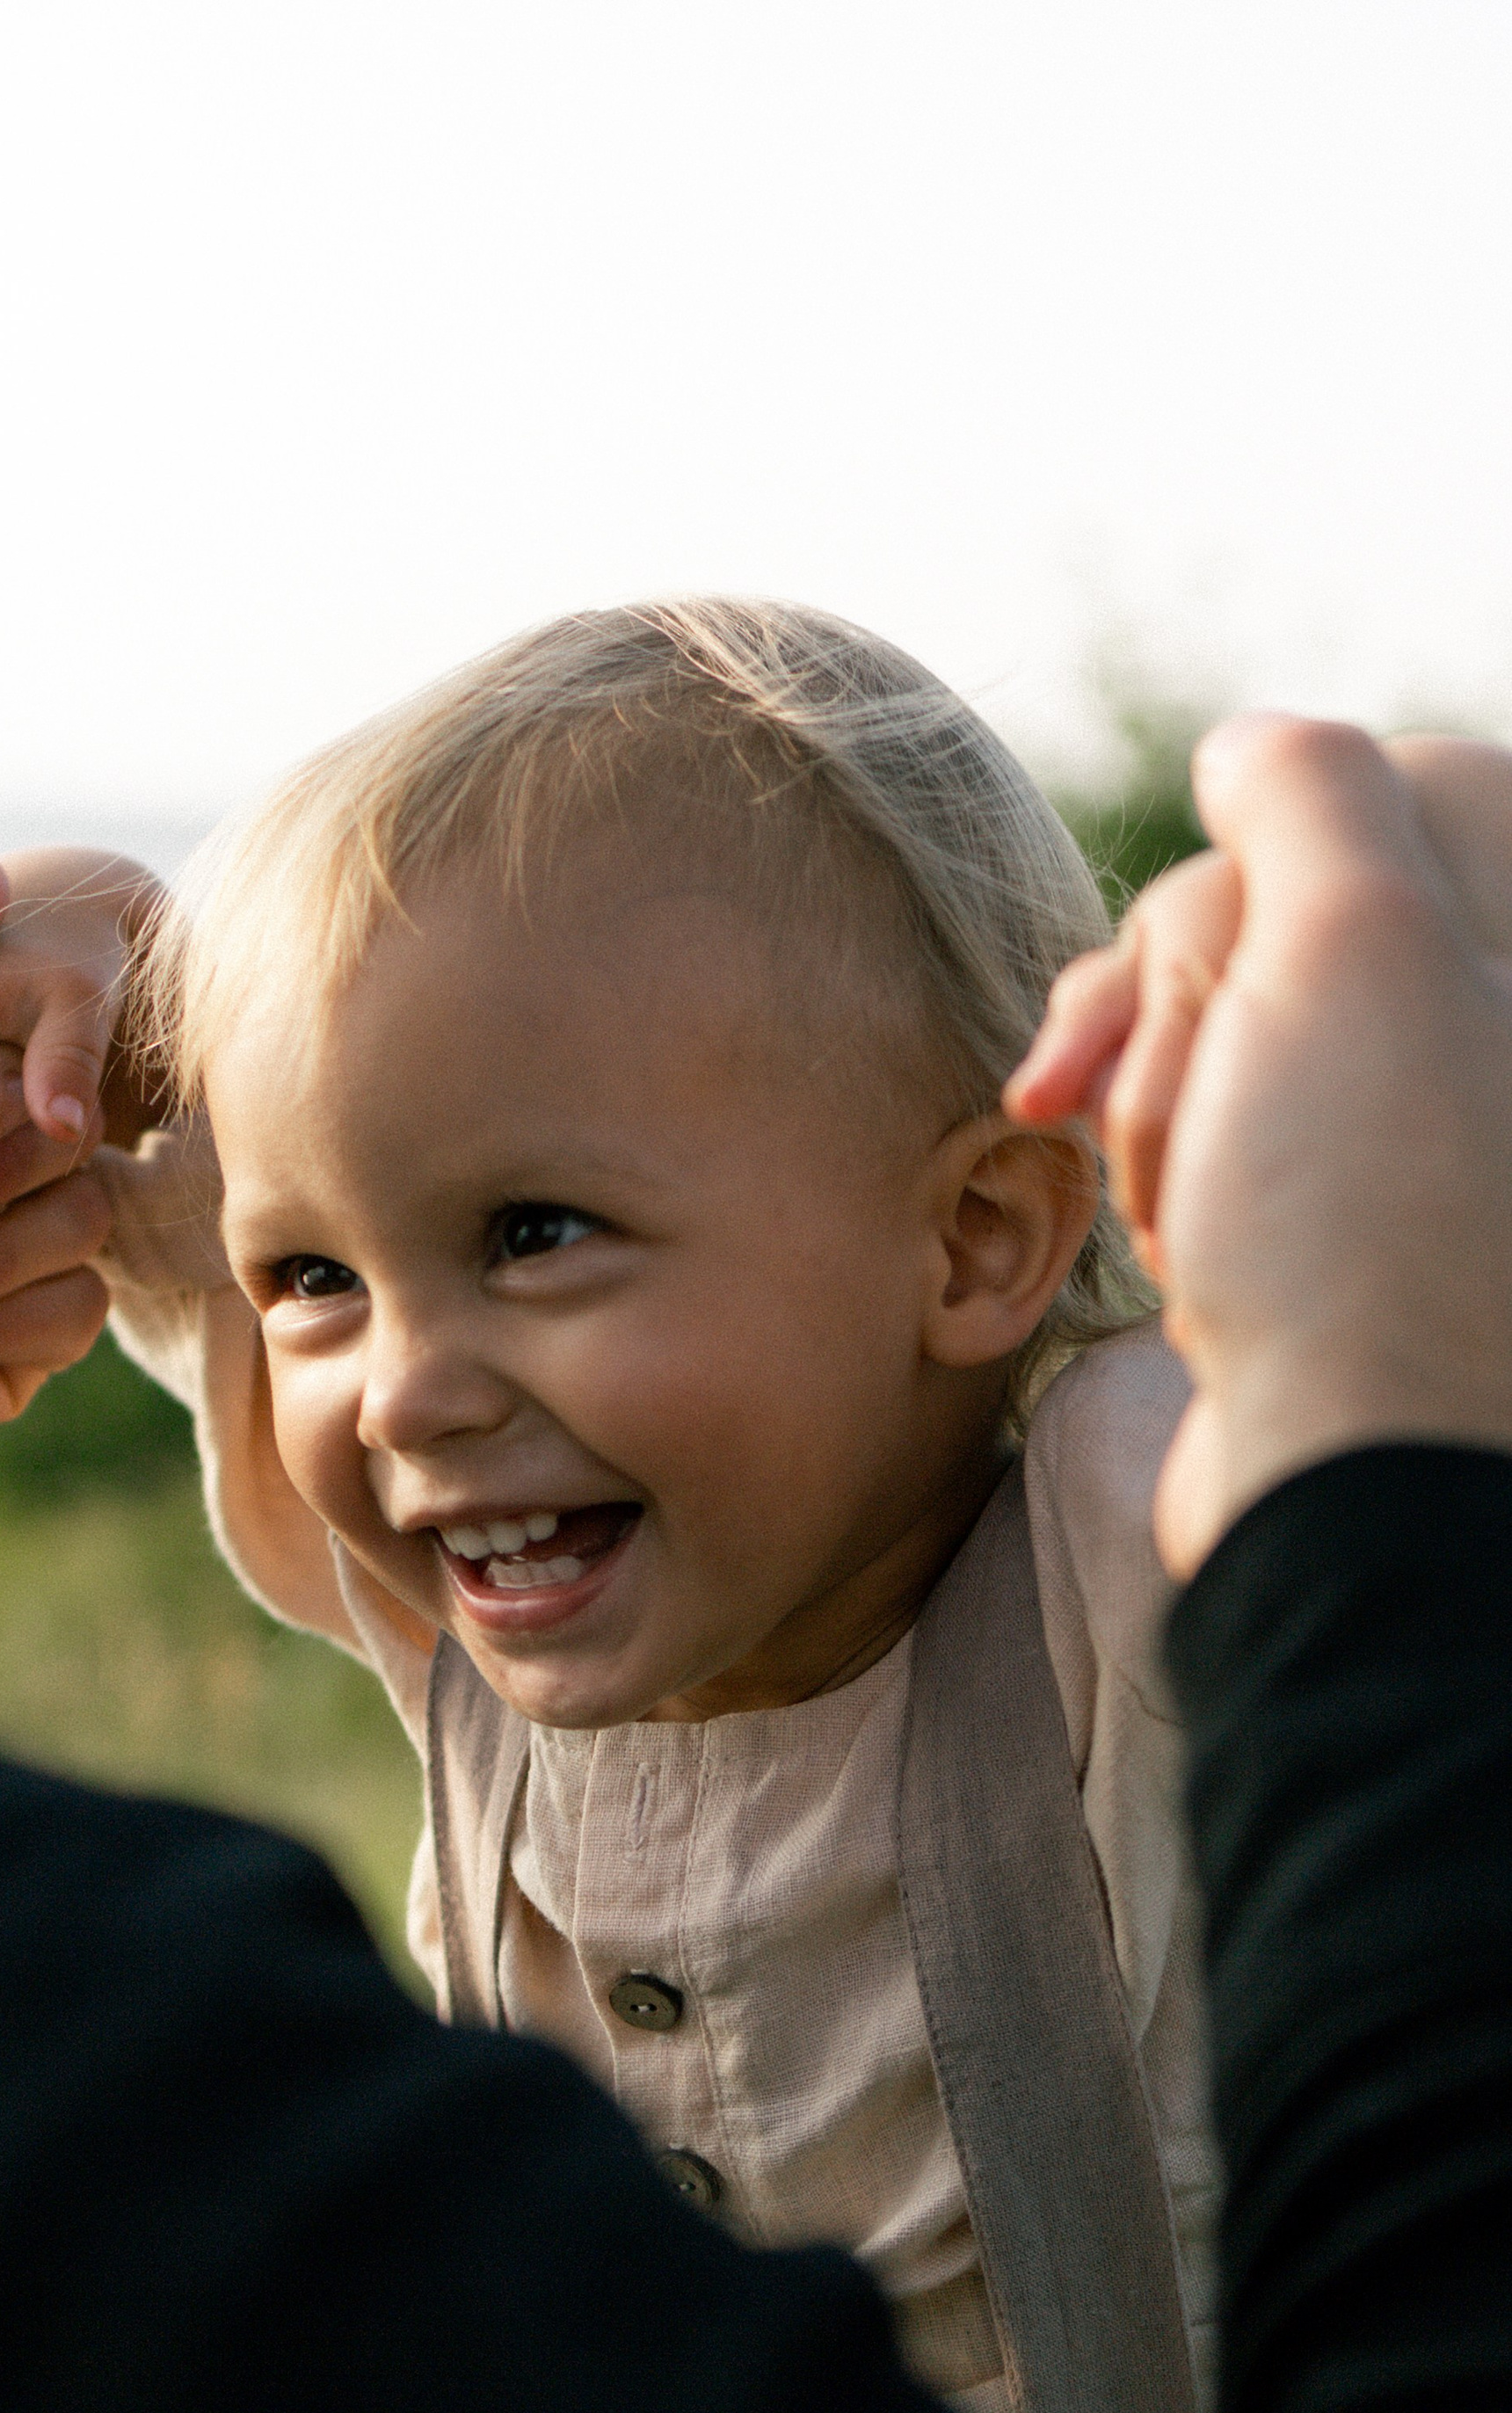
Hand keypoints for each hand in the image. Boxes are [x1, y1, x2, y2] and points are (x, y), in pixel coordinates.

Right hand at [1008, 718, 1511, 1574]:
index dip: (1270, 847)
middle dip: (1184, 986)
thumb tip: (1251, 745)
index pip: (1396, 780)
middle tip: (1116, 1080)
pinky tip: (1177, 1241)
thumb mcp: (1350, 944)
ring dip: (1166, 1089)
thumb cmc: (1367, 1223)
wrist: (1355, 1490)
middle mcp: (1497, 1028)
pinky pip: (1222, 1118)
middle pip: (1296, 899)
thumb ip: (1310, 793)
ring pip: (1239, 1011)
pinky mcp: (1341, 1218)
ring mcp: (1421, 1132)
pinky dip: (1170, 1160)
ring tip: (1181, 1203)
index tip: (1204, 936)